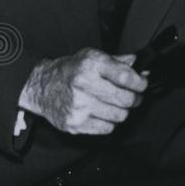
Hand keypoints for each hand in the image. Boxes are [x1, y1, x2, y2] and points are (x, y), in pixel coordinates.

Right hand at [19, 49, 147, 134]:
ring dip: (122, 111)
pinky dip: (110, 122)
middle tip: (133, 96)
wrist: (42, 88)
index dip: (140, 83)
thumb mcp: (92, 57)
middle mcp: (83, 84)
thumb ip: (118, 62)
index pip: (125, 77)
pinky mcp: (76, 123)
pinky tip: (103, 113)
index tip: (142, 84)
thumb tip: (141, 67)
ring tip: (115, 104)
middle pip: (125, 99)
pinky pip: (107, 128)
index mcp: (90, 65)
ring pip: (119, 115)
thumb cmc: (70, 71)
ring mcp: (79, 106)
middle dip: (135, 98)